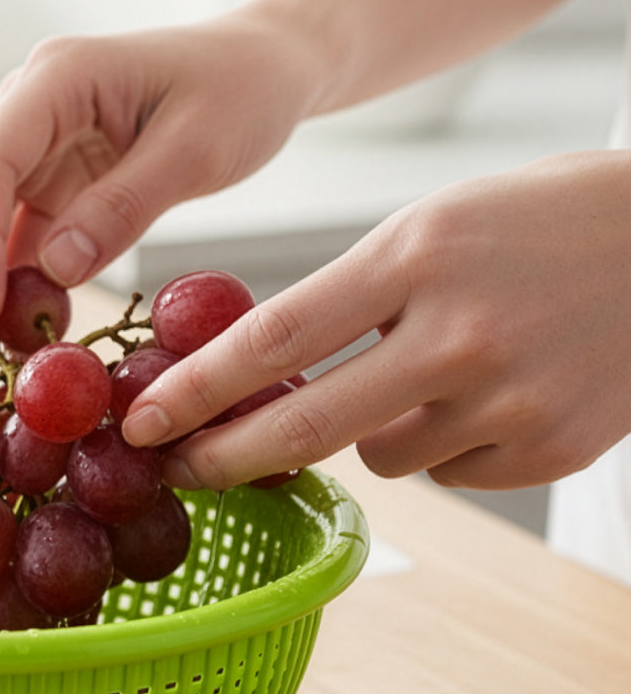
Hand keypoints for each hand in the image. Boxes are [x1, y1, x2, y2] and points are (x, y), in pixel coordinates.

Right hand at [0, 9, 326, 375]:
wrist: (261, 66)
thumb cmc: (240, 90)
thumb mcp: (198, 147)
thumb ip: (126, 204)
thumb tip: (55, 271)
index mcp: (55, 80)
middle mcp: (25, 111)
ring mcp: (32, 151)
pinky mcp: (47, 186)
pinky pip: (12, 244)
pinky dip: (9, 293)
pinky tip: (16, 343)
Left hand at [121, 150, 630, 490]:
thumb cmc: (537, 221)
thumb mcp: (431, 225)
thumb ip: (351, 297)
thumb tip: (260, 373)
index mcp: (415, 257)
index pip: (276, 338)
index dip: (196, 389)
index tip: (140, 418)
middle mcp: (459, 333)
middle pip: (308, 424)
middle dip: (227, 457)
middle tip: (178, 469)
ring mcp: (512, 400)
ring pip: (380, 456)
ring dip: (368, 430)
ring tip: (425, 372)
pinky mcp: (553, 449)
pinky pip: (449, 472)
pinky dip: (445, 445)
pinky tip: (489, 394)